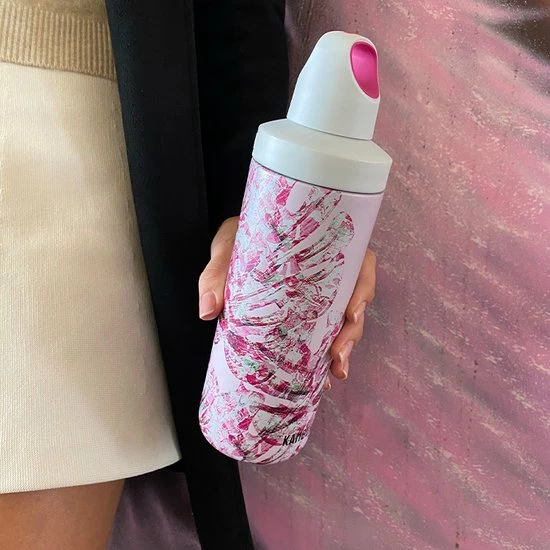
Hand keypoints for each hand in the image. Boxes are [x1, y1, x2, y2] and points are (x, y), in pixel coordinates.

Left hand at [198, 217, 376, 388]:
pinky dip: (325, 356)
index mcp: (319, 246)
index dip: (363, 287)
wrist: (232, 247)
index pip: (357, 262)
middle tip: (338, 353)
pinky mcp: (307, 313)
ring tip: (335, 370)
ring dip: (344, 346)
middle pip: (355, 299)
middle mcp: (326, 272)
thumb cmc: (238, 240)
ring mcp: (318, 294)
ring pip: (345, 320)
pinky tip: (322, 376)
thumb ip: (217, 274)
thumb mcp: (228, 247)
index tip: (353, 312)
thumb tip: (209, 309)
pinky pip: (325, 333)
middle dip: (353, 330)